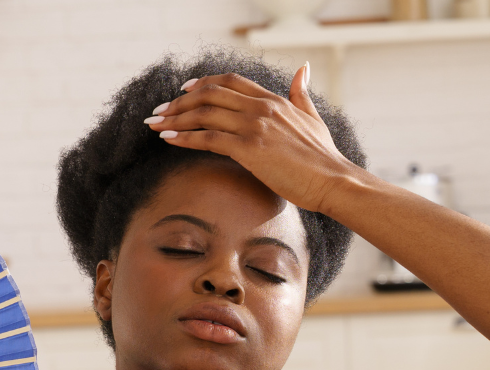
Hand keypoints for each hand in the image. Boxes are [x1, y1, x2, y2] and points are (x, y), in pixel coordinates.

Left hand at [145, 65, 362, 214]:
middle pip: (209, 94)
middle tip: (159, 111)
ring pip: (203, 114)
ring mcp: (254, 126)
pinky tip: (168, 139)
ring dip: (174, 118)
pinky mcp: (249, 148)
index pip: (230, 82)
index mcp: (274, 99)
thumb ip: (301, 93)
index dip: (203, 83)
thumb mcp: (313, 117)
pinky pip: (207, 138)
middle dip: (179, 101)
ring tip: (155, 125)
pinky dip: (183, 136)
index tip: (183, 90)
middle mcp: (261, 107)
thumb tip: (302, 69)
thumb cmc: (324, 157)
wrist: (334, 180)